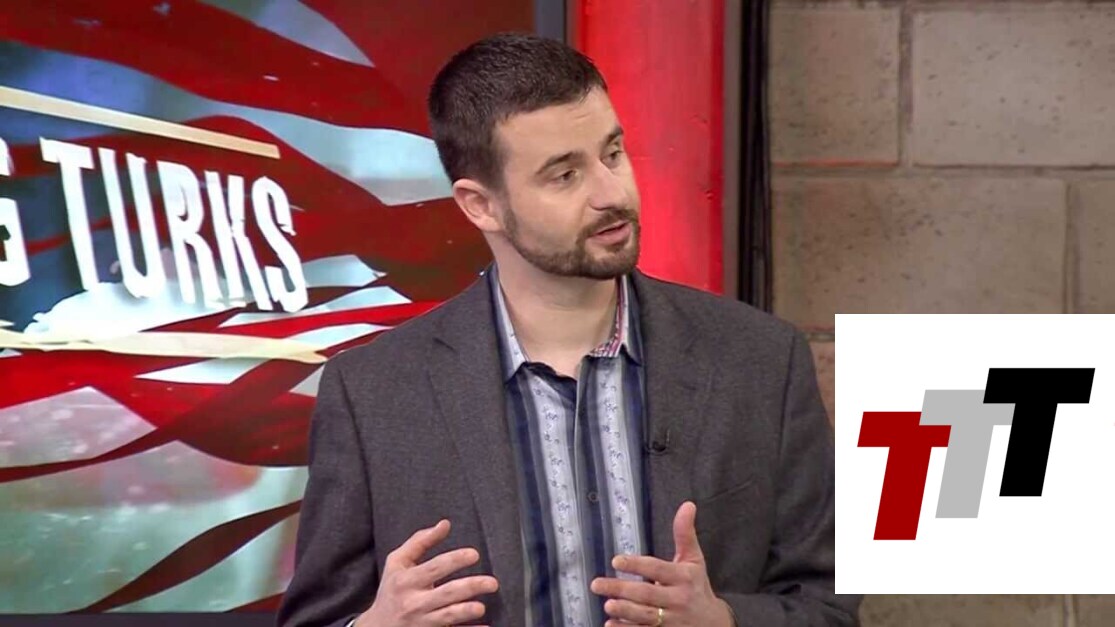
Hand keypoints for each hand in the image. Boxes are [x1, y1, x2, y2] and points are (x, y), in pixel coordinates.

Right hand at [355, 519, 498, 626]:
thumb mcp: (397, 562)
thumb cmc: (392, 589)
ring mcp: (422, 622)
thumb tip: (445, 524)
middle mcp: (413, 602)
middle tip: (492, 583)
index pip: (434, 567)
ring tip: (482, 607)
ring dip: (466, 611)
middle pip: (446, 593)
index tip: (474, 554)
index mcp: (406, 580)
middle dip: (470, 587)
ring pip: (447, 616)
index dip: (455, 560)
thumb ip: (420, 541)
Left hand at [590, 502, 733, 626]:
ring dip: (624, 611)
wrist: (714, 623)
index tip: (616, 561)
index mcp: (684, 577)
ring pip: (646, 616)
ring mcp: (672, 620)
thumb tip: (688, 505)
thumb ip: (685, 533)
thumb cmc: (697, 586)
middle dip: (621, 589)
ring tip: (607, 605)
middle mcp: (678, 599)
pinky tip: (611, 625)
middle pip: (647, 594)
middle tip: (597, 584)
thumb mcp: (694, 560)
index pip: (657, 570)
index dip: (637, 565)